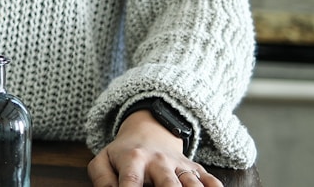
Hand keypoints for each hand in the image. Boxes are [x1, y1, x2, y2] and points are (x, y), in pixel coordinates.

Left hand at [89, 110, 220, 186]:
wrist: (149, 132)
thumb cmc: (123, 154)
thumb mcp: (103, 160)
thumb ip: (102, 179)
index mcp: (134, 158)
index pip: (131, 180)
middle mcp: (160, 162)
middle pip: (168, 184)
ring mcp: (180, 165)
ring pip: (192, 183)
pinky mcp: (196, 169)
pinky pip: (211, 180)